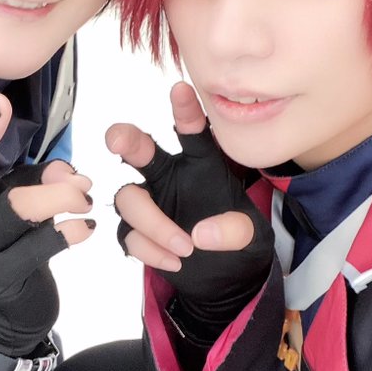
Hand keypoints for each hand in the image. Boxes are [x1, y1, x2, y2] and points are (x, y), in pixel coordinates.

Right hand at [0, 31, 94, 354]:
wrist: (6, 316)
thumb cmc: (15, 242)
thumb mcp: (22, 198)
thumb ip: (40, 175)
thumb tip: (64, 169)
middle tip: (1, 106)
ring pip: (13, 209)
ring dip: (57, 192)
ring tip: (85, 192)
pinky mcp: (5, 276)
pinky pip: (39, 249)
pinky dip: (70, 232)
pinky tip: (87, 229)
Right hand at [108, 82, 273, 341]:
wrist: (225, 281)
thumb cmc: (239, 245)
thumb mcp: (253, 239)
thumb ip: (234, 231)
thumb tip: (200, 234)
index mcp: (201, 164)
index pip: (191, 131)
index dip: (184, 109)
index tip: (180, 89)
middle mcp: (170, 177)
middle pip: (139, 149)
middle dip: (125, 139)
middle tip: (118, 140)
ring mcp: (150, 203)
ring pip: (129, 199)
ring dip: (153, 224)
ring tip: (186, 248)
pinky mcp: (137, 232)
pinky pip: (129, 234)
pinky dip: (150, 250)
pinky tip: (175, 262)